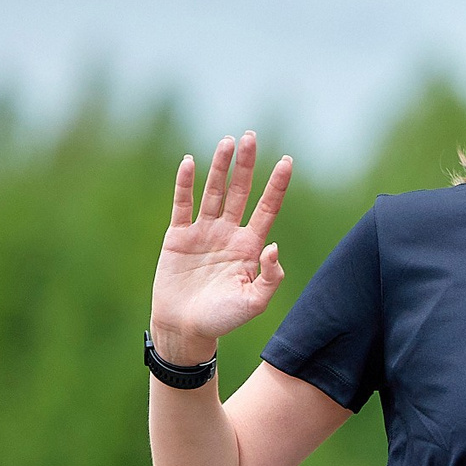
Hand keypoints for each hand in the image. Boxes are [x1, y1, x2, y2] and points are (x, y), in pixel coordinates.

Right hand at [150, 132, 292, 362]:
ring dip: (221, 167)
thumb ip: (270, 277)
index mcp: (250, 246)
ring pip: (214, 192)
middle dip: (247, 165)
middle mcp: (228, 233)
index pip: (267, 208)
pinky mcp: (178, 236)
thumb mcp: (254, 302)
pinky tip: (190, 162)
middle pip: (241, 191)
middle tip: (252, 136)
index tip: (288, 161)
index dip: (277, 185)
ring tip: (229, 141)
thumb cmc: (223, 319)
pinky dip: (185, 184)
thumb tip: (274, 246)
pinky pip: (183, 205)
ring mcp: (203, 232)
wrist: (186, 329)